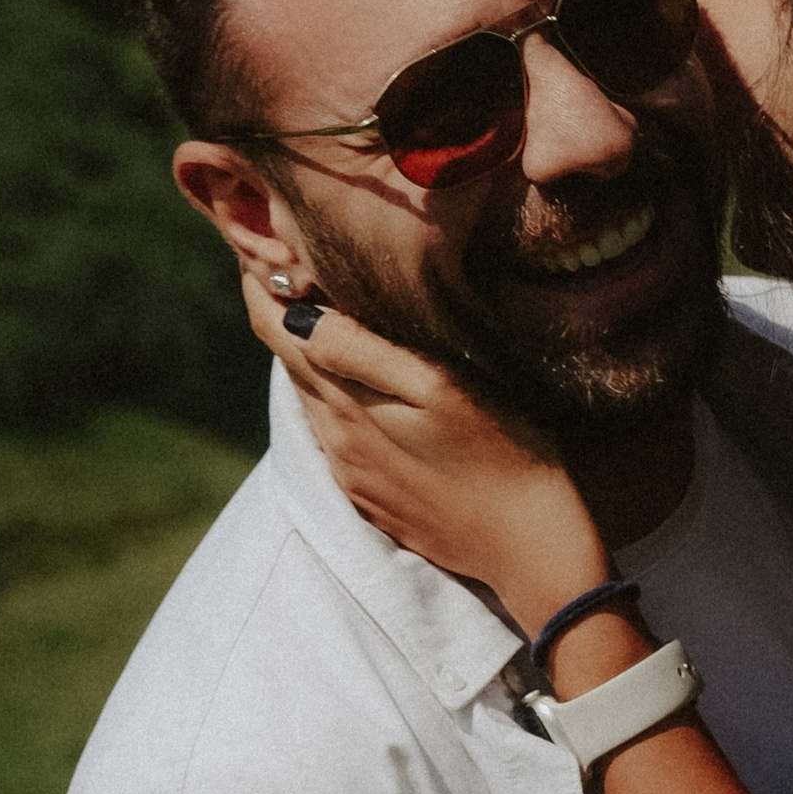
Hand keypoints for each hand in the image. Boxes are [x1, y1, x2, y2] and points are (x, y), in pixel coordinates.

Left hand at [238, 269, 606, 622]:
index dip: (261, 284)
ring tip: (319, 306)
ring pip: (310, 399)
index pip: (276, 332)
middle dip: (280, 311)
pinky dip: (331, 394)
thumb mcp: (439, 388)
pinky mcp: (374, 497)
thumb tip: (295, 315)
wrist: (532, 549)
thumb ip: (363, 352)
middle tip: (288, 259)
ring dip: (306, 353)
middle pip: (288, 363)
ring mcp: (353, 475)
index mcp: (346, 408)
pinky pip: (334, 434)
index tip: (263, 244)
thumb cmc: (504, 454)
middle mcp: (336, 444)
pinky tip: (358, 379)